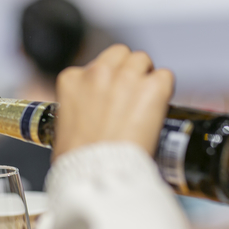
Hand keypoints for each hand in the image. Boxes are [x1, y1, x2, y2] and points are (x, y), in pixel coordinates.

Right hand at [54, 44, 173, 157]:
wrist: (97, 174)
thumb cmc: (78, 161)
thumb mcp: (63, 129)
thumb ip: (75, 114)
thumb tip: (84, 123)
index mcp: (72, 80)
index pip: (94, 66)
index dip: (106, 82)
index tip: (110, 98)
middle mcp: (98, 72)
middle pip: (121, 55)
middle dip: (127, 71)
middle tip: (132, 95)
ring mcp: (126, 78)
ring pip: (142, 60)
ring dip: (146, 77)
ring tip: (147, 101)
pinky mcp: (152, 88)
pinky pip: (166, 76)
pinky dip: (165, 91)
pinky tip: (160, 107)